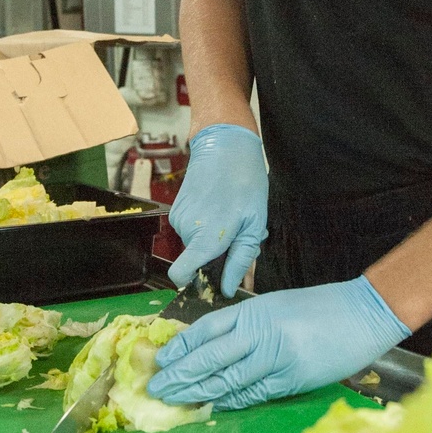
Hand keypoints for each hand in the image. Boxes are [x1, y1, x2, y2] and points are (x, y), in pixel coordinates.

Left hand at [147, 276, 410, 409]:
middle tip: (157, 389)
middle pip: (211, 357)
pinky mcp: (293, 378)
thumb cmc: (322, 308)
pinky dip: (232, 401)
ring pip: (228, 379)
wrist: (364, 313)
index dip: (182, 346)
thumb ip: (249, 326)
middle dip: (182, 375)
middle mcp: (260, 332)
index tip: (162, 360)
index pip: (207, 329)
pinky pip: (255, 393)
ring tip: (177, 401)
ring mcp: (276, 356)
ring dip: (200, 393)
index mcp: (255, 310)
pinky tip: (214, 407)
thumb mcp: (277, 306)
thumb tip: (217, 348)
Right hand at [168, 124, 268, 297]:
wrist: (224, 144)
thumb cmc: (245, 181)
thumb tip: (229, 288)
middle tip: (238, 232)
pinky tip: (220, 206)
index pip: (181, 275)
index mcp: (206, 238)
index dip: (194, 283)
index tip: (211, 279)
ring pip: (196, 243)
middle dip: (217, 253)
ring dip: (214, 237)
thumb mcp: (254, 223)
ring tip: (231, 215)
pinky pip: (191, 229)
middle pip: (197, 260)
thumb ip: (241, 259)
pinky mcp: (177, 208)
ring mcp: (179, 218)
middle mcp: (186, 230)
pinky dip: (206, 225)